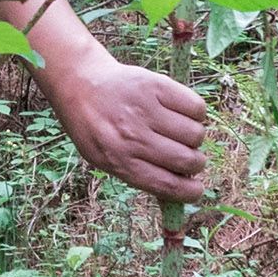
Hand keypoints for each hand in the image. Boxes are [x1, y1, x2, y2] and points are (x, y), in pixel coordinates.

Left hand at [46, 51, 211, 202]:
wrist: (80, 84)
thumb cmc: (95, 127)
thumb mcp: (105, 160)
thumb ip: (140, 175)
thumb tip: (180, 191)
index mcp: (120, 161)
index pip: (167, 185)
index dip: (190, 192)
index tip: (197, 190)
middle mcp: (133, 137)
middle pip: (187, 160)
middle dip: (195, 163)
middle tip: (190, 157)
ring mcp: (145, 109)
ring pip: (195, 134)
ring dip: (194, 137)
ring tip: (180, 131)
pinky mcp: (156, 85)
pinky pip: (196, 108)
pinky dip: (196, 113)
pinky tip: (182, 113)